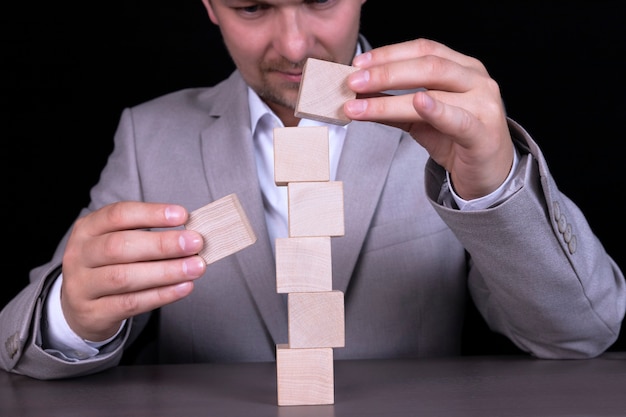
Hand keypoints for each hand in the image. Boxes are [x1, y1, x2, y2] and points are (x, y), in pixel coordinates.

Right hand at [60, 202, 205, 341]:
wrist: (80, 308)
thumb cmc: (109, 267)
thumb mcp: (118, 243)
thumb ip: (147, 236)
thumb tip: (189, 235)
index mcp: (87, 229)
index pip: (118, 215)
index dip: (151, 214)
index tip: (183, 215)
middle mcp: (79, 255)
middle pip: (119, 246)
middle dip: (162, 244)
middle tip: (195, 243)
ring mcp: (82, 286)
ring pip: (124, 277)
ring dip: (166, 271)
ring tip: (196, 267)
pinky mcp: (93, 313)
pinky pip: (130, 304)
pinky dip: (161, 295)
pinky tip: (184, 287)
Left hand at [344, 38, 514, 199]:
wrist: (488, 174)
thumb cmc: (456, 140)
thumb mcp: (420, 119)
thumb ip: (394, 105)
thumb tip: (358, 95)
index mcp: (462, 67)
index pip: (423, 49)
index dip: (389, 53)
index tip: (358, 64)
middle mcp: (476, 79)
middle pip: (427, 66)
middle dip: (384, 73)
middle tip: (352, 83)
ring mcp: (483, 104)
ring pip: (433, 91)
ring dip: (390, 98)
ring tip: (360, 105)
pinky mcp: (484, 133)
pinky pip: (457, 119)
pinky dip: (436, 110)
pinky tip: (416, 103)